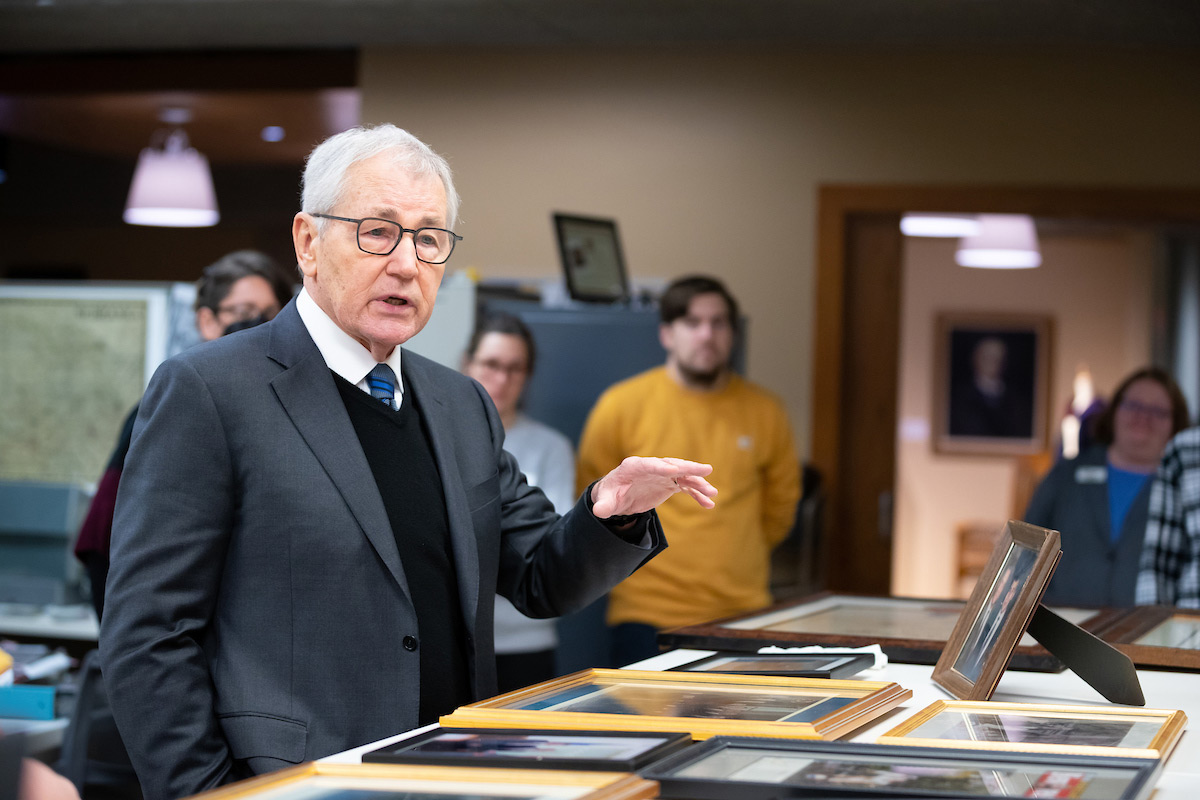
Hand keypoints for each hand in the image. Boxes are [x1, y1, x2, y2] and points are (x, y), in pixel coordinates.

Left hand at [590, 456, 716, 517]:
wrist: (618, 495)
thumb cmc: (610, 494)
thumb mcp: (605, 500)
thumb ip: (603, 505)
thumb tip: (599, 512)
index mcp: (633, 467)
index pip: (648, 465)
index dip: (661, 467)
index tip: (675, 470)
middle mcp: (651, 467)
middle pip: (672, 465)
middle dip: (688, 468)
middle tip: (706, 470)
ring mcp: (663, 475)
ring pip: (683, 476)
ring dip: (698, 483)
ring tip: (713, 493)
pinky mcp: (669, 484)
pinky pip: (686, 488)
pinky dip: (697, 494)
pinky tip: (709, 503)